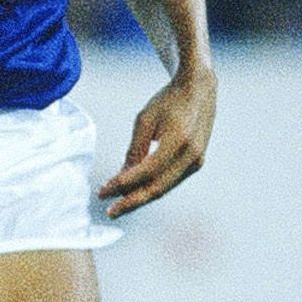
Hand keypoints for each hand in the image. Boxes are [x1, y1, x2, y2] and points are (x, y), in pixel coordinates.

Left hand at [98, 65, 214, 218]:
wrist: (198, 90)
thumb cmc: (168, 101)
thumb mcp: (145, 120)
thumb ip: (135, 150)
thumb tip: (122, 178)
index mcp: (178, 140)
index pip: (147, 170)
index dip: (124, 184)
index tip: (103, 192)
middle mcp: (191, 155)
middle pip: (157, 187)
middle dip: (131, 201)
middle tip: (110, 211)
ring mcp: (197, 161)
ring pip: (164, 188)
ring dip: (140, 198)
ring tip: (118, 204)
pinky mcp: (197, 163)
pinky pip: (171, 182)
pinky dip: (152, 188)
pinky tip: (135, 191)